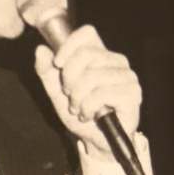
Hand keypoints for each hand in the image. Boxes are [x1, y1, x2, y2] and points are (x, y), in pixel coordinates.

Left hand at [34, 26, 141, 158]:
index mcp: (101, 55)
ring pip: (92, 76)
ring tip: (80, 109)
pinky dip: (89, 107)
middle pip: (86, 54)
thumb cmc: (81, 113)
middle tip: (70, 96)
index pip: (88, 33)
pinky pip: (101, 93)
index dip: (69, 45)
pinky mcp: (132, 93)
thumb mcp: (57, 92)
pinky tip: (90, 115)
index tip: (58, 64)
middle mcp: (117, 61)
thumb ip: (47, 71)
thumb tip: (41, 49)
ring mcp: (128, 77)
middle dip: (69, 79)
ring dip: (78, 98)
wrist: (96, 141)